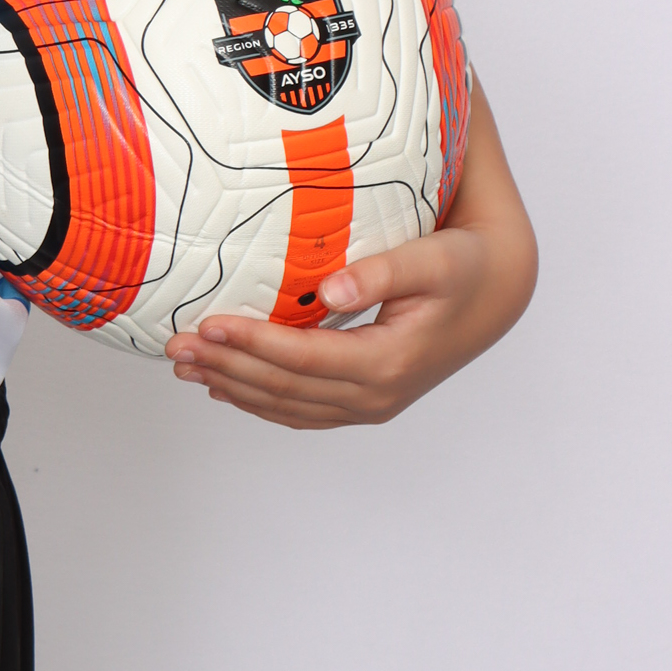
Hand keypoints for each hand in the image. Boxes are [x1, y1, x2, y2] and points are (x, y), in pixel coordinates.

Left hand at [162, 85, 535, 429]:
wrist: (496, 292)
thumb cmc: (461, 268)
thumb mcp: (430, 260)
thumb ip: (382, 272)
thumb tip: (334, 290)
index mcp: (390, 362)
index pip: (305, 359)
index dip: (253, 344)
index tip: (208, 324)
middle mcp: (377, 395)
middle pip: (286, 388)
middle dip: (227, 367)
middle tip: (175, 347)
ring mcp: (371, 404)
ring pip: (288, 405)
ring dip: (233, 386)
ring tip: (185, 366)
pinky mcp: (365, 400)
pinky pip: (303, 410)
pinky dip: (260, 401)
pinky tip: (226, 387)